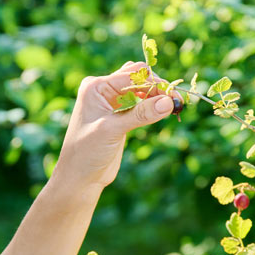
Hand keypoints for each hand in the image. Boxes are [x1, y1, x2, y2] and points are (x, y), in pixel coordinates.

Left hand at [56, 61, 182, 188]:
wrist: (79, 178)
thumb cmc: (87, 152)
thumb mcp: (113, 129)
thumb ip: (141, 114)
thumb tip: (169, 102)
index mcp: (96, 86)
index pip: (132, 76)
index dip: (155, 84)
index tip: (174, 98)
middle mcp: (103, 90)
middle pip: (138, 78)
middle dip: (158, 87)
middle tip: (176, 102)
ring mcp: (111, 103)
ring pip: (141, 90)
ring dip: (157, 96)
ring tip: (173, 107)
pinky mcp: (120, 116)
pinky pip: (140, 104)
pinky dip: (152, 106)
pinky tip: (163, 113)